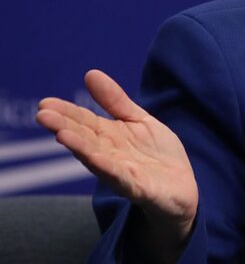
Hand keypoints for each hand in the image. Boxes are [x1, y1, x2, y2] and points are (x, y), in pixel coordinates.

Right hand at [36, 69, 198, 263]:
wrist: (182, 190)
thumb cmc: (157, 155)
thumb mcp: (139, 120)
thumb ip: (116, 101)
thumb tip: (90, 73)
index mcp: (110, 137)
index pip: (84, 122)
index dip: (66, 112)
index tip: (44, 103)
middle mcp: (110, 155)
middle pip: (85, 139)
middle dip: (64, 127)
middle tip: (42, 115)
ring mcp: (123, 173)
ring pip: (98, 159)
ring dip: (80, 148)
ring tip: (62, 135)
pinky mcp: (140, 189)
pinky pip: (123, 178)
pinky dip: (109, 169)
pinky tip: (98, 158)